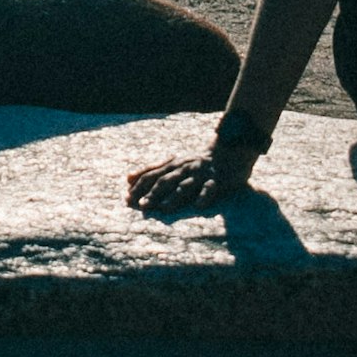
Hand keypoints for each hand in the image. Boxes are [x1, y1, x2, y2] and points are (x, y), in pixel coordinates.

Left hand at [127, 136, 259, 217]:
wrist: (228, 148)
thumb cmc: (197, 160)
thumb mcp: (173, 162)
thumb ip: (152, 170)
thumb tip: (128, 178)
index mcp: (173, 165)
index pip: (152, 175)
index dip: (139, 186)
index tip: (127, 198)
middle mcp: (184, 169)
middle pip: (165, 181)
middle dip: (153, 193)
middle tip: (142, 206)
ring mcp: (200, 175)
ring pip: (185, 186)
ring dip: (174, 197)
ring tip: (164, 208)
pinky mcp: (217, 180)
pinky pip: (210, 188)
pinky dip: (204, 196)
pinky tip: (198, 205)